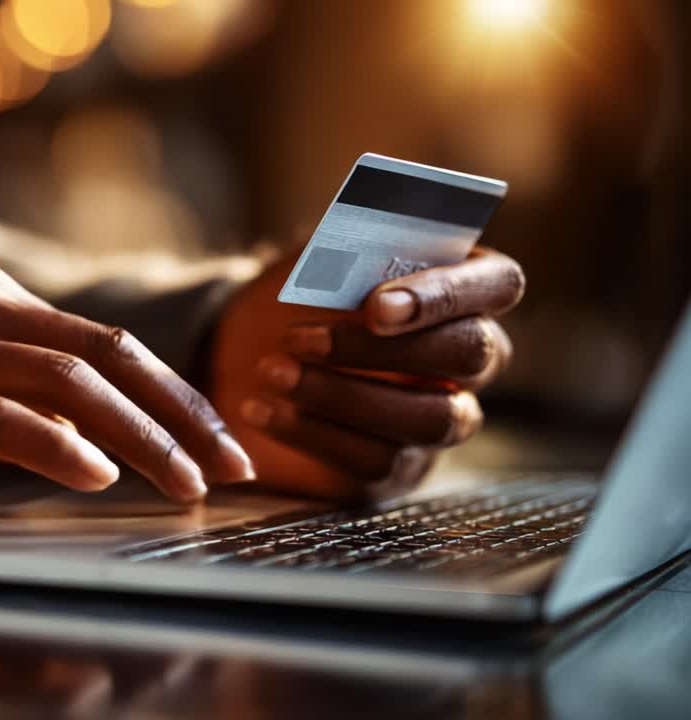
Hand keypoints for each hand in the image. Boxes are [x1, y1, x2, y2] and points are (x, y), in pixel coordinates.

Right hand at [0, 262, 254, 524]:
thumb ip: (24, 391)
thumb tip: (110, 432)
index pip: (106, 340)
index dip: (174, 390)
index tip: (220, 436)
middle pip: (105, 353)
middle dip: (180, 411)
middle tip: (231, 461)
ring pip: (69, 382)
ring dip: (141, 437)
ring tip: (185, 484)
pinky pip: (3, 417)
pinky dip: (59, 446)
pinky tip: (99, 476)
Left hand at [210, 246, 524, 499]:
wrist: (250, 346)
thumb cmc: (301, 291)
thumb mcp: (314, 259)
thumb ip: (340, 251)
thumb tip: (341, 256)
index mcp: (466, 286)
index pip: (498, 283)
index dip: (445, 294)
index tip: (375, 306)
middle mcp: (471, 358)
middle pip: (468, 354)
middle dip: (384, 349)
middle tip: (301, 338)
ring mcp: (443, 418)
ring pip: (428, 418)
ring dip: (342, 394)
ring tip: (273, 371)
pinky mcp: (400, 468)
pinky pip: (376, 460)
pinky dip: (312, 432)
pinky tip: (262, 409)